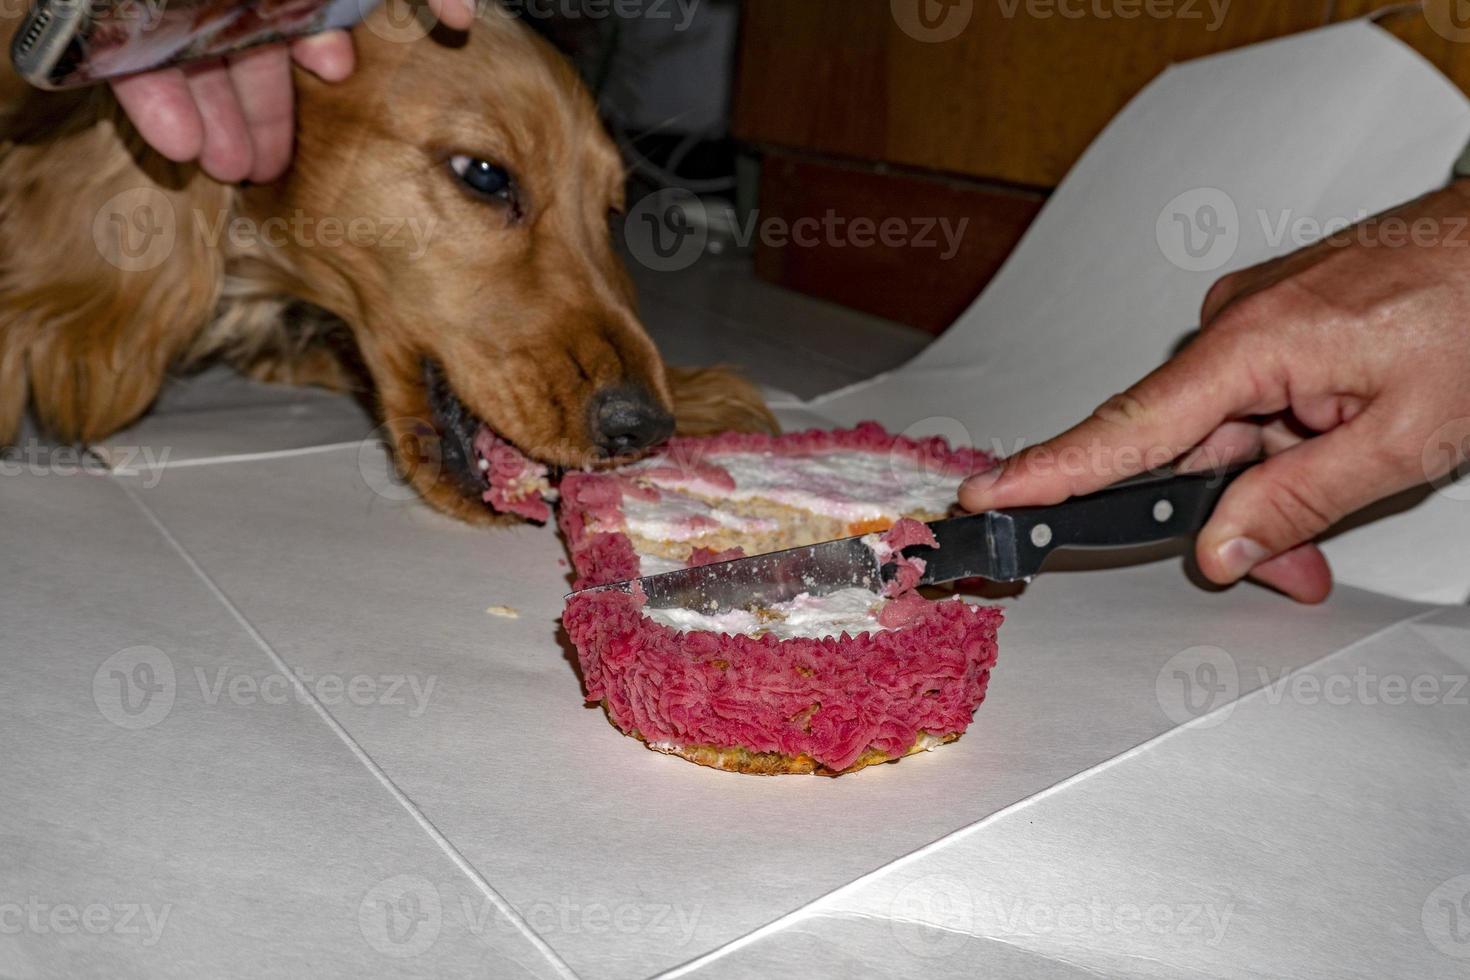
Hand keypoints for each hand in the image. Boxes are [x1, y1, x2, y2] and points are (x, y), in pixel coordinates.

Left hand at [110, 0, 475, 182]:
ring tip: (234, 170)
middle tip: (278, 167)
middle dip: (263, 110)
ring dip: (216, 120)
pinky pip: (127, 59)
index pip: (306, 17)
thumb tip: (462, 14)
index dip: (321, 55)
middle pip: (248, 43)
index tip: (335, 95)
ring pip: (193, 60)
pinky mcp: (104, 14)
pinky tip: (178, 144)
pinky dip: (151, 103)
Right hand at [959, 181, 1469, 603]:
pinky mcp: (1280, 316)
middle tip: (1283, 566)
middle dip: (1224, 513)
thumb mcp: (1405, 436)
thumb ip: (1301, 499)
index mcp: (1253, 343)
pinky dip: (1282, 442)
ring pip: (1227, 429)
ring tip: (1328, 523)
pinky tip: (1326, 460)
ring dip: (1266, 482)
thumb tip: (1217, 548)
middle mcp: (1237, 321)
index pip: (1128, 427)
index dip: (1052, 471)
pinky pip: (1253, 398)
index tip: (986, 495)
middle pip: (1185, 446)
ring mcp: (1256, 315)